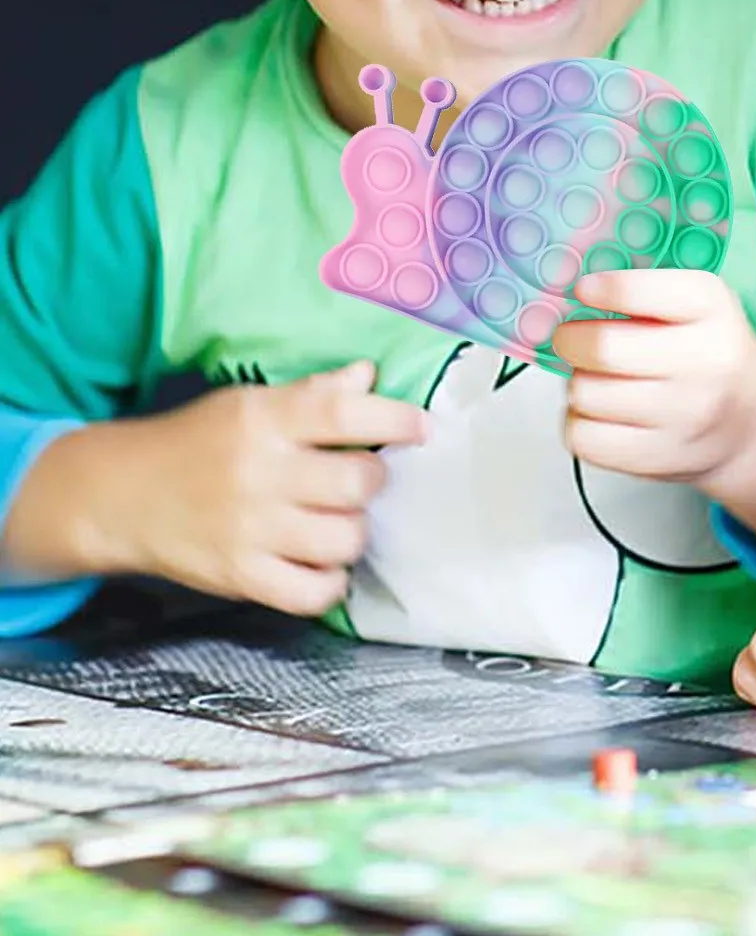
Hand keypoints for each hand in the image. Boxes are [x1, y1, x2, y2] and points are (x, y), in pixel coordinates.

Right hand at [11, 361, 427, 615]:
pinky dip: (331, 582)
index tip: (421, 428)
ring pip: (344, 540)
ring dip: (354, 532)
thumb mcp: (250, 403)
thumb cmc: (198, 442)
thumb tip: (370, 375)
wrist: (121, 495)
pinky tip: (322, 564)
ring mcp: (249, 530)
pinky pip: (312, 593)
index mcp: (265, 420)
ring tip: (337, 521)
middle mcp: (260, 473)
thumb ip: (313, 394)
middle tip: (360, 479)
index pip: (345, 413)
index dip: (395, 419)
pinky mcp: (240, 578)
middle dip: (373, 480)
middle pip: (357, 483)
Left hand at [554, 271, 755, 486]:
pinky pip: (583, 438)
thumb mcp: (695, 303)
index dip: (599, 290)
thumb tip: (571, 296)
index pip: (637, 292)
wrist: (751, 420)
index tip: (584, 291)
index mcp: (710, 306)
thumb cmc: (706, 351)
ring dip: (580, 383)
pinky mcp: (659, 458)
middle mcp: (704, 361)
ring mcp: (684, 415)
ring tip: (600, 379)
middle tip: (571, 338)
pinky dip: (579, 423)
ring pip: (586, 393)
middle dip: (570, 339)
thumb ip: (640, 291)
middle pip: (601, 349)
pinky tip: (601, 413)